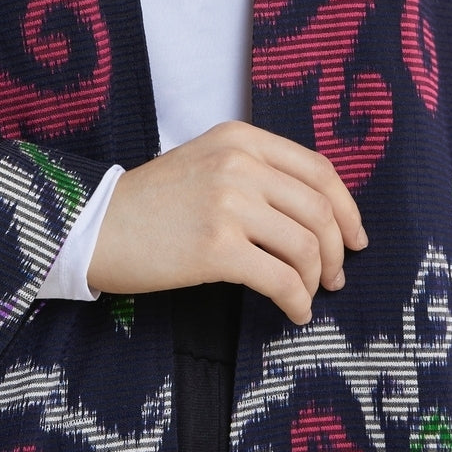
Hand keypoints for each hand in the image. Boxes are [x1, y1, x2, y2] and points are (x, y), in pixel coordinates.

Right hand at [87, 121, 365, 324]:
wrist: (96, 225)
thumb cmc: (152, 202)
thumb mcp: (206, 162)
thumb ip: (256, 172)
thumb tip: (318, 214)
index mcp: (240, 138)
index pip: (319, 169)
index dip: (346, 209)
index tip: (355, 238)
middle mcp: (239, 163)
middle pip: (320, 209)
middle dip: (337, 250)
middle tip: (334, 278)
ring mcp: (228, 203)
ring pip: (306, 246)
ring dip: (315, 279)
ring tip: (306, 296)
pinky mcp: (216, 247)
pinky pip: (280, 279)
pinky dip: (296, 301)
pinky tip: (293, 312)